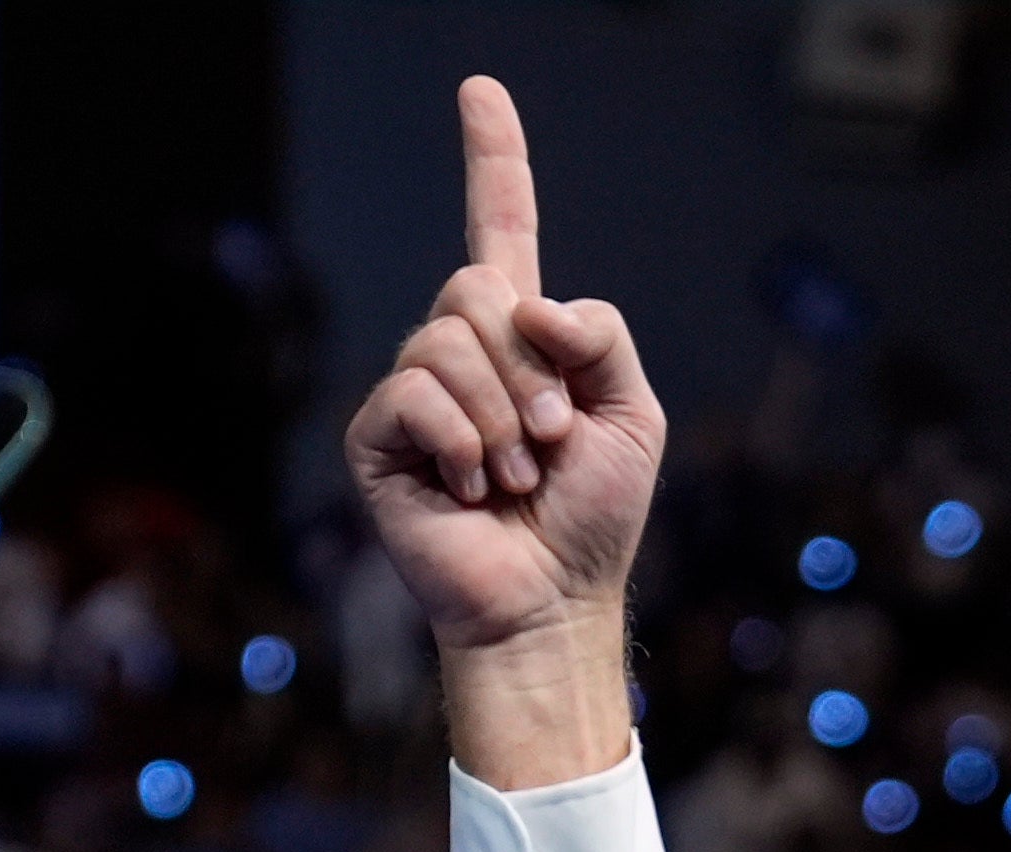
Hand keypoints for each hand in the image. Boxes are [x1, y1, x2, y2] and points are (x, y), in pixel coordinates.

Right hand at [339, 76, 663, 781]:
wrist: (552, 602)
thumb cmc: (594, 518)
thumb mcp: (632, 415)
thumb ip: (601, 335)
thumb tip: (531, 305)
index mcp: (523, 336)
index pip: (502, 227)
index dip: (493, 159)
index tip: (480, 90)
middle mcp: (460, 350)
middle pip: (478, 287)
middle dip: (530, 370)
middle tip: (551, 444)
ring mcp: (415, 390)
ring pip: (448, 337)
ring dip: (502, 416)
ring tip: (516, 477)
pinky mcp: (378, 434)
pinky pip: (414, 388)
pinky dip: (462, 440)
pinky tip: (474, 488)